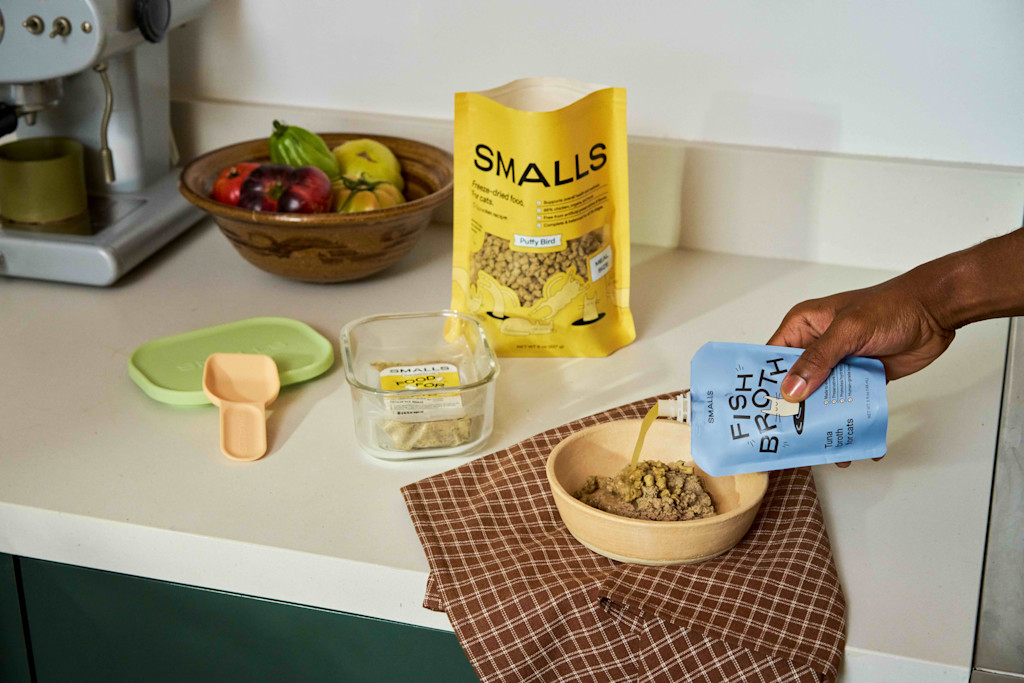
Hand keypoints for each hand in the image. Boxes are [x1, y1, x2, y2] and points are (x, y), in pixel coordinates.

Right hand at [768, 274, 956, 465]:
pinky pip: (848, 404)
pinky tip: (852, 443)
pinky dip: (849, 422)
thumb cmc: (891, 306)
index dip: (763, 384)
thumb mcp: (849, 330)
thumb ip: (819, 359)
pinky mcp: (860, 378)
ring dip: (824, 423)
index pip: (772, 358)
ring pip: (822, 399)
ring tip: (823, 450)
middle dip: (794, 412)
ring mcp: (838, 364)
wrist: (935, 311)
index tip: (758, 413)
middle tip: (788, 441)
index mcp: (803, 327)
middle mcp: (816, 346)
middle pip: (795, 384)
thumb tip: (791, 390)